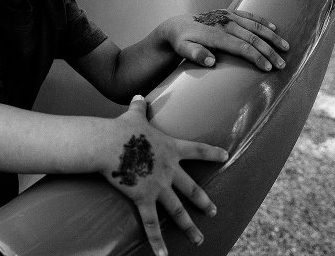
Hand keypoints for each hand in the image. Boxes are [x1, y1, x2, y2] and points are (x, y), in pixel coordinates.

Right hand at [103, 95, 227, 255]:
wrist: (108, 144)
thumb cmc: (121, 129)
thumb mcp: (134, 115)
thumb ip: (139, 107)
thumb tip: (138, 95)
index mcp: (170, 149)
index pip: (197, 150)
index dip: (212, 153)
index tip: (226, 156)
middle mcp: (169, 169)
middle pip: (192, 188)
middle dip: (204, 201)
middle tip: (214, 211)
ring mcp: (158, 186)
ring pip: (178, 210)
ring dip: (190, 226)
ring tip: (200, 239)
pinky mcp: (144, 198)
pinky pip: (152, 224)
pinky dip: (158, 241)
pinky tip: (164, 255)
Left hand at [162, 9, 288, 71]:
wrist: (177, 26)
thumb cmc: (182, 41)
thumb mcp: (182, 49)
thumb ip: (195, 54)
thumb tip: (210, 62)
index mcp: (216, 34)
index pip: (242, 47)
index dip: (256, 57)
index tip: (268, 68)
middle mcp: (224, 23)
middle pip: (252, 38)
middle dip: (269, 51)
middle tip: (282, 64)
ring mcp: (227, 16)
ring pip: (255, 26)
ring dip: (272, 37)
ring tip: (286, 48)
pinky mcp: (228, 12)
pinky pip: (249, 16)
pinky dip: (262, 21)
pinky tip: (274, 28)